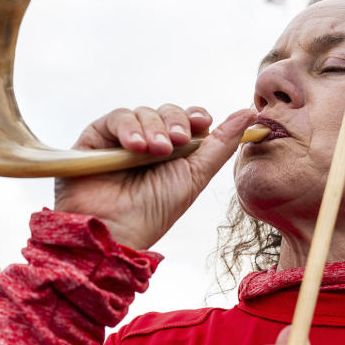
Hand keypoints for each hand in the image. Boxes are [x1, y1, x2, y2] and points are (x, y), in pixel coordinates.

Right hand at [54, 105, 253, 249]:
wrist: (117, 232)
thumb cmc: (155, 211)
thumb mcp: (195, 176)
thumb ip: (221, 144)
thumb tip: (248, 114)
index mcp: (173, 151)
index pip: (187, 119)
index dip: (195, 116)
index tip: (203, 122)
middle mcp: (148, 142)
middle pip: (167, 112)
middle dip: (176, 122)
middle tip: (177, 142)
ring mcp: (121, 139)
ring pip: (143, 112)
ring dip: (153, 128)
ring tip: (155, 151)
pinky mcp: (95, 138)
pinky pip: (116, 118)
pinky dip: (129, 127)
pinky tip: (135, 146)